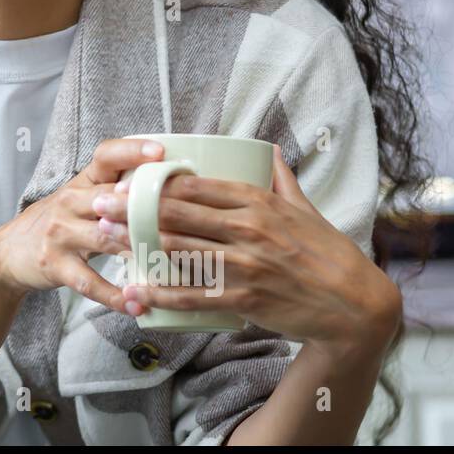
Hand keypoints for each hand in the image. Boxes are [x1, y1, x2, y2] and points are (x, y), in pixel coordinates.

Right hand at [0, 137, 168, 311]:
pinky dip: (115, 296)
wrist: (8, 252)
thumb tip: (174, 187)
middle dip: (144, 206)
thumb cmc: (59, 222)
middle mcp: (69, 202)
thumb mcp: (80, 198)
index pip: (105, 156)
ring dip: (137, 250)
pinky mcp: (55, 265)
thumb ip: (116, 190)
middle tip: (180, 215)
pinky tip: (137, 305)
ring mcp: (60, 234)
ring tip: (169, 264)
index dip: (132, 151)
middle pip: (110, 198)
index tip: (160, 153)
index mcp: (81, 181)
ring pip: (105, 239)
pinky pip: (89, 282)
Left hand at [94, 144, 401, 347]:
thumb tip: (267, 147)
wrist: (355, 306)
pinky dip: (161, 293)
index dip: (156, 181)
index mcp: (259, 202)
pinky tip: (135, 290)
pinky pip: (194, 293)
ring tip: (104, 238)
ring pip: (179, 250)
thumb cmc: (329, 254)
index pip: (197, 185)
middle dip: (133, 208)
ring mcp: (246, 264)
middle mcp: (249, 229)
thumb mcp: (306, 208)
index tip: (126, 178)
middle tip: (98, 204)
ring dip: (136, 244)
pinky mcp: (245, 298)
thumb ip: (281, 178)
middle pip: (178, 213)